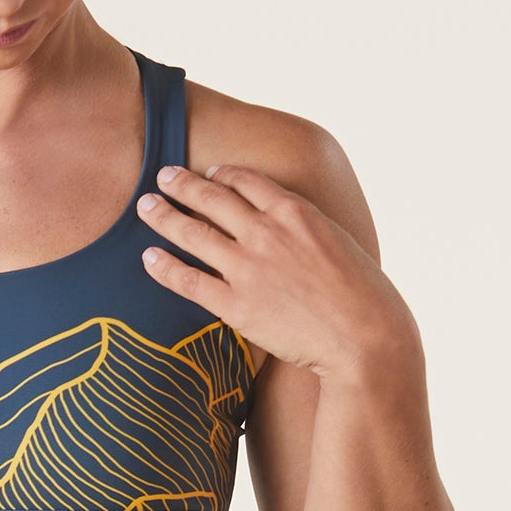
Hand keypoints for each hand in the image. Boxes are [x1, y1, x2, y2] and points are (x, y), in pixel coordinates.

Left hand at [137, 159, 411, 381]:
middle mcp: (266, 232)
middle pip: (211, 198)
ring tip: (145, 206)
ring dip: (164, 216)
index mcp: (295, 212)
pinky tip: (148, 258)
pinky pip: (189, 281)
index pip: (246, 181)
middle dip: (181, 184)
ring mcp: (248, 268)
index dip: (222, 174)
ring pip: (192, 233)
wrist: (366, 337)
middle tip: (162, 176)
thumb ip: (307, 228)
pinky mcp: (236, 305)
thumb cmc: (365, 294)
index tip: (208, 173)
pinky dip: (164, 267)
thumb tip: (291, 225)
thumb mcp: (339, 241)